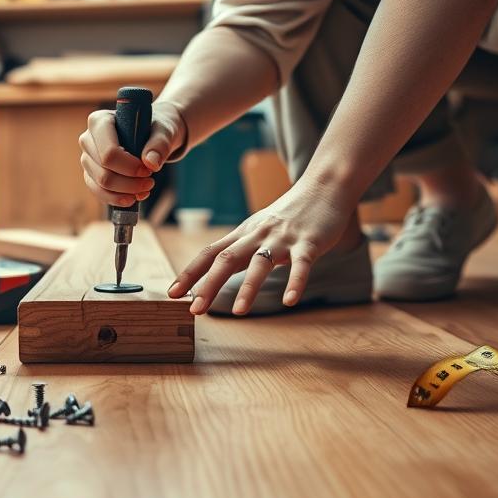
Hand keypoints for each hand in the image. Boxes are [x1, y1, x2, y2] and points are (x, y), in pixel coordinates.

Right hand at [79, 100, 186, 206]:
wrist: (150, 136)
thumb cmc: (154, 129)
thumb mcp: (164, 132)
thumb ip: (159, 144)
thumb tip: (151, 163)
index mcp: (100, 121)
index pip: (109, 153)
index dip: (129, 167)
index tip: (148, 170)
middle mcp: (88, 139)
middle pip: (104, 172)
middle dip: (130, 183)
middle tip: (150, 181)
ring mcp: (87, 158)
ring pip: (101, 185)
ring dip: (126, 192)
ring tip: (145, 188)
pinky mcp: (90, 173)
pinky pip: (99, 193)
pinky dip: (118, 198)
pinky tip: (134, 196)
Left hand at [168, 176, 356, 314]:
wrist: (325, 185)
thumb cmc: (290, 213)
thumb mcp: (258, 228)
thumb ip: (241, 248)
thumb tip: (217, 271)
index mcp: (243, 234)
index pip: (210, 253)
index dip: (190, 273)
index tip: (172, 292)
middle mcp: (258, 235)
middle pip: (227, 259)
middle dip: (208, 285)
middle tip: (195, 309)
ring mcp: (283, 238)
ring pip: (261, 263)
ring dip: (248, 288)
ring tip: (238, 312)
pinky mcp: (309, 242)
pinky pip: (301, 264)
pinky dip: (295, 282)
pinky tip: (289, 300)